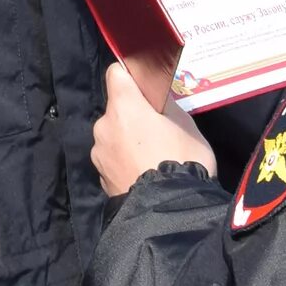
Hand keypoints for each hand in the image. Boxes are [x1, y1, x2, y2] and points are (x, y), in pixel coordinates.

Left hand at [92, 53, 209, 195]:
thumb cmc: (182, 159)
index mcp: (123, 106)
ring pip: (113, 136)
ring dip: (127, 140)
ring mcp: (99, 153)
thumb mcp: (187, 125)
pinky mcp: (100, 178)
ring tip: (152, 157)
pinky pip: (113, 159)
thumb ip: (168, 106)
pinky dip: (125, 161)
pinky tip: (144, 173)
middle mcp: (103, 126)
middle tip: (159, 129)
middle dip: (133, 115)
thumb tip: (158, 100)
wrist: (168, 212)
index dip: (131, 77)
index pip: (116, 74)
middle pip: (116, 109)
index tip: (146, 87)